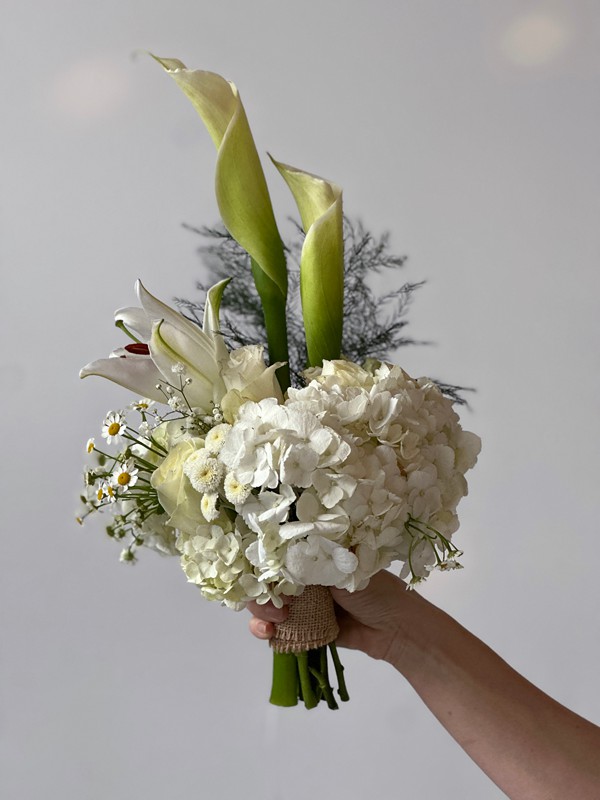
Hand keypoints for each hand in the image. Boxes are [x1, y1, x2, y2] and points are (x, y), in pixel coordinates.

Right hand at [248, 570, 414, 663]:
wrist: (395, 629)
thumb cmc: (373, 590)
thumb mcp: (341, 569)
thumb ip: (309, 564)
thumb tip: (279, 557)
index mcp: (313, 555)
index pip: (275, 554)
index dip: (263, 564)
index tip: (268, 578)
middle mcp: (303, 576)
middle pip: (265, 580)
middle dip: (261, 594)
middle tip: (277, 608)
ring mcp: (301, 603)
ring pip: (265, 604)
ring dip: (260, 613)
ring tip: (273, 625)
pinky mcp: (302, 627)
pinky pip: (276, 627)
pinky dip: (266, 630)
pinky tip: (270, 635)